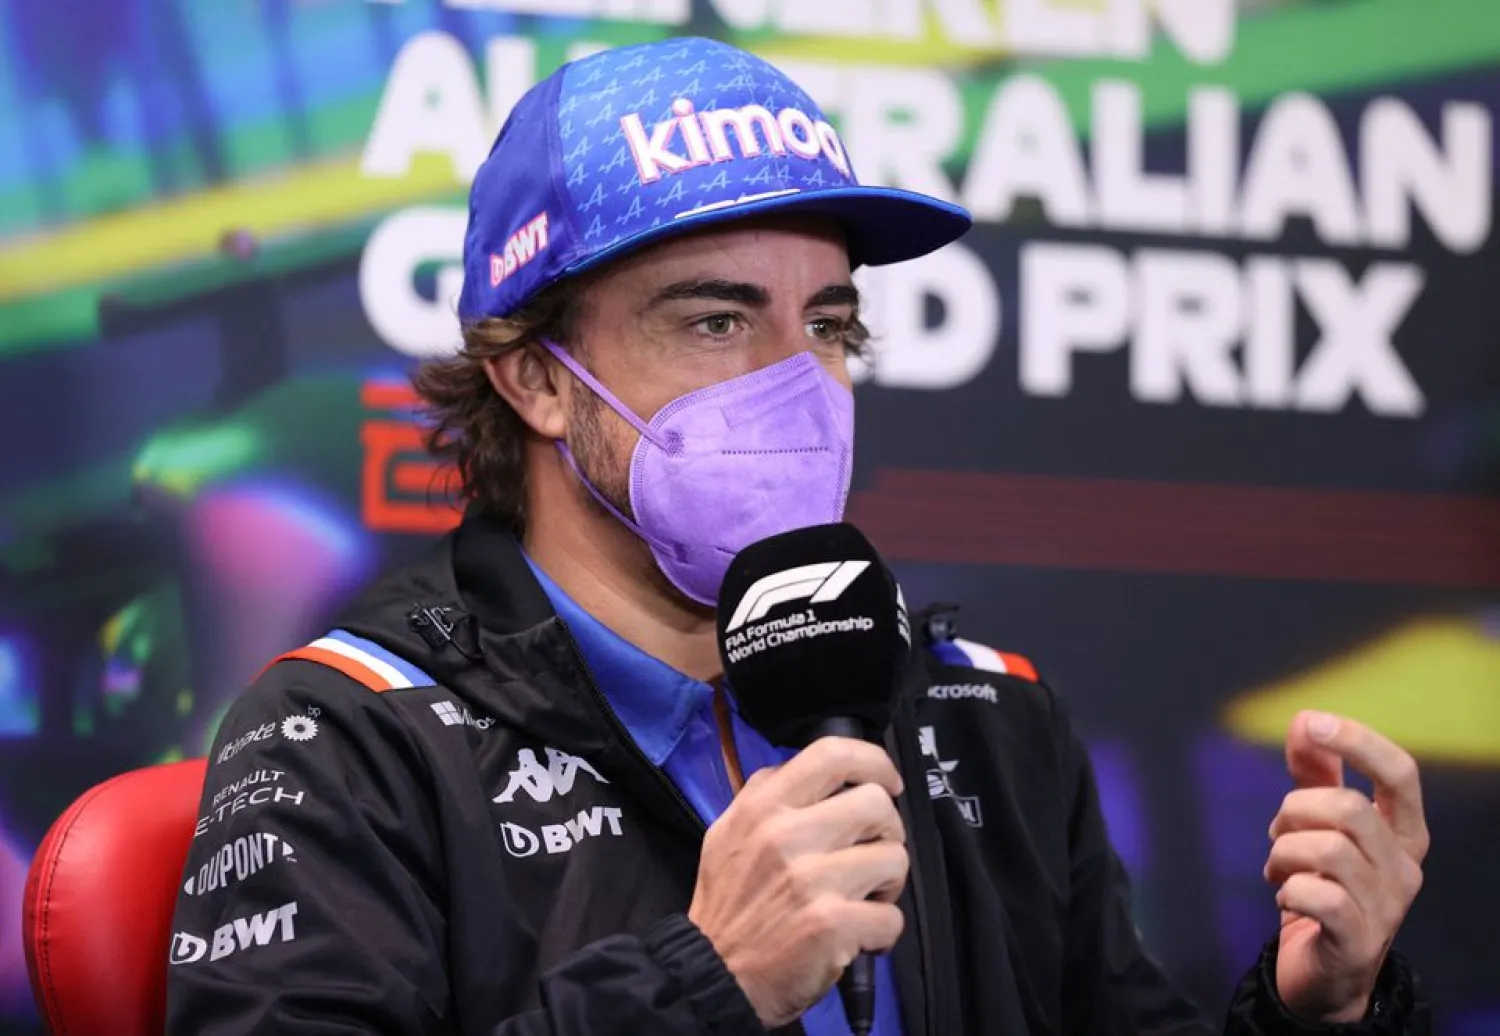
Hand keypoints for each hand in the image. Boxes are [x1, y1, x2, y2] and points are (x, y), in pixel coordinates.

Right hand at [687, 737, 907, 1027]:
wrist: (713, 974)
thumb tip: (814, 772)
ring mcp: (811, 880)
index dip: (874, 762)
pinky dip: (882, 931)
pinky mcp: (832, 925)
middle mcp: (787, 836)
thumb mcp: (727, 831)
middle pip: (877, 804)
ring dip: (888, 883)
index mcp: (763, 808)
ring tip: (864, 898)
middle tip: (870, 855)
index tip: (886, 782)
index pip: (832, 754)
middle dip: (887, 831)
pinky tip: (858, 936)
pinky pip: (892, 916)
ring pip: (895, 858)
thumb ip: (767, 795)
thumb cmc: (727, 904)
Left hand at [1265, 711, 1428, 1021]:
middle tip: (1279, 834)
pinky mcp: (1358, 940)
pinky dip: (1288, 889)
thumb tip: (1304, 720)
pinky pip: (1318, 895)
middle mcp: (1404, 867)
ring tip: (1279, 870)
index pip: (1401, 773)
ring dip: (1283, 852)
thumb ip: (1317, 774)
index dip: (1357, 740)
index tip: (1311, 723)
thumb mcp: (1322, 826)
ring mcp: (1386, 906)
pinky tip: (1286, 897)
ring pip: (1328, 849)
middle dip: (1295, 811)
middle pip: (1349, 808)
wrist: (1326, 974)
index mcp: (1402, 832)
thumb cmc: (1325, 888)